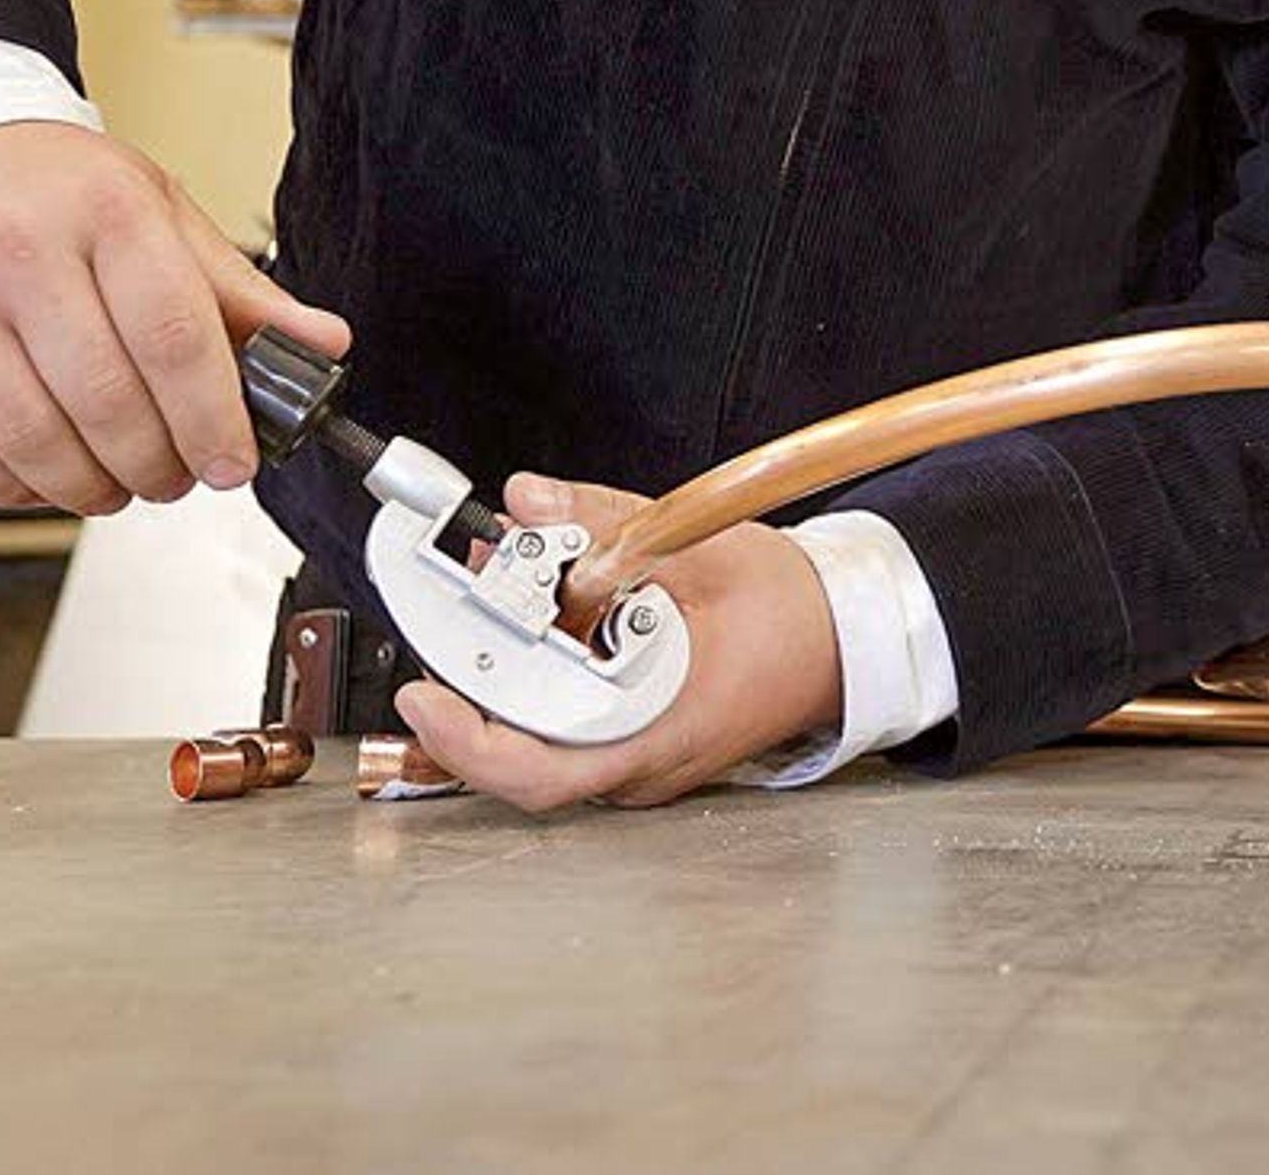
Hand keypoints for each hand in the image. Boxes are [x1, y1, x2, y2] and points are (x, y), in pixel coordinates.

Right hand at [0, 119, 351, 515]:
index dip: (214, 419)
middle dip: (159, 464)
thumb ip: (237, 288)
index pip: (174, 337)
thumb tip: (321, 345)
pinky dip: (22, 487)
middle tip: (178, 476)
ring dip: (94, 488)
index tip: (234, 464)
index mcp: (104, 208)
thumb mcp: (153, 209)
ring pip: (35, 442)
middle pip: (107, 403)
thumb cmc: (44, 186)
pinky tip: (51, 471)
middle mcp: (17, 250)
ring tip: (121, 482)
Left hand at [393, 473, 843, 811]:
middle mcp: (640, 767)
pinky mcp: (639, 748)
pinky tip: (545, 618)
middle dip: (475, 679)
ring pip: (542, 740)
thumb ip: (607, 520)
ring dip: (509, 671)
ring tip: (501, 595)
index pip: (539, 770)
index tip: (420, 694)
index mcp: (659, 733)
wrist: (848, 639)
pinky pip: (568, 726)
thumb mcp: (701, 546)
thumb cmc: (793, 611)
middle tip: (451, 605)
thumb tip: (526, 500)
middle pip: (522, 754)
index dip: (466, 739)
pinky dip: (544, 672)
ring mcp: (640, 764)